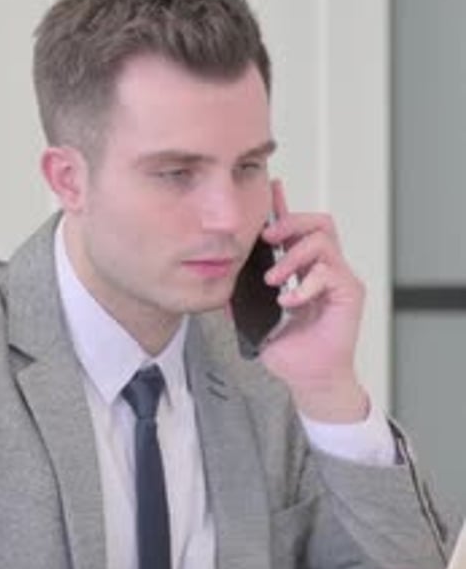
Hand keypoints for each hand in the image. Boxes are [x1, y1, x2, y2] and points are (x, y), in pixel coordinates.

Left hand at [259, 180, 367, 421]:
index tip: (271, 189)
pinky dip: (305, 285)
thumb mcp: (256, 319)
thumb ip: (242, 298)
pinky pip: (330, 273)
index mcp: (304, 270)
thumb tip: (218, 281)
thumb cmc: (291, 352)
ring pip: (324, 240)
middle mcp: (325, 269)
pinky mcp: (349, 294)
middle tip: (268, 237)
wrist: (309, 380)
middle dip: (290, 221)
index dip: (285, 208)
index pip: (297, 230)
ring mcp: (339, 280)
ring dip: (294, 255)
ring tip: (274, 280)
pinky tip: (289, 302)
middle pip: (318, 222)